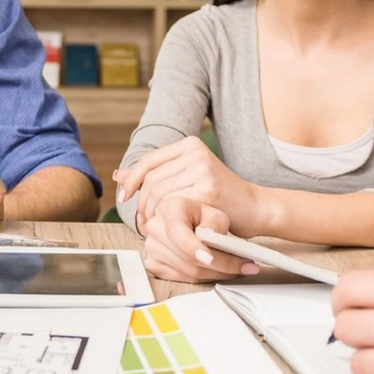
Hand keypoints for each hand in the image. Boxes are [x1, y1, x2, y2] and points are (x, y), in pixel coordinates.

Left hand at [115, 137, 259, 234]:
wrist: (254, 208)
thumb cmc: (219, 196)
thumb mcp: (187, 178)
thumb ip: (156, 174)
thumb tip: (119, 174)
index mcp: (190, 145)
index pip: (149, 160)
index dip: (132, 179)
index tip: (124, 197)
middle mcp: (195, 152)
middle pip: (151, 180)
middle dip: (141, 203)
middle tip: (142, 221)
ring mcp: (202, 170)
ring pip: (159, 194)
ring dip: (151, 214)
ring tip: (153, 226)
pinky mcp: (207, 190)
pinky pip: (172, 206)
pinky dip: (165, 220)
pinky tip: (168, 228)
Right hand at [139, 199, 259, 282]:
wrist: (198, 224)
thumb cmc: (208, 217)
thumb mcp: (217, 214)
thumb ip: (213, 223)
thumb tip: (207, 239)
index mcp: (168, 207)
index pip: (178, 232)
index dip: (194, 248)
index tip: (210, 258)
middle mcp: (154, 226)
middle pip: (187, 257)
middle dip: (220, 265)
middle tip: (245, 266)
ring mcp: (151, 246)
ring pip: (188, 271)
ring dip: (216, 273)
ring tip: (238, 269)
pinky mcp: (153, 262)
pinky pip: (181, 278)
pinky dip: (203, 278)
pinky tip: (219, 271)